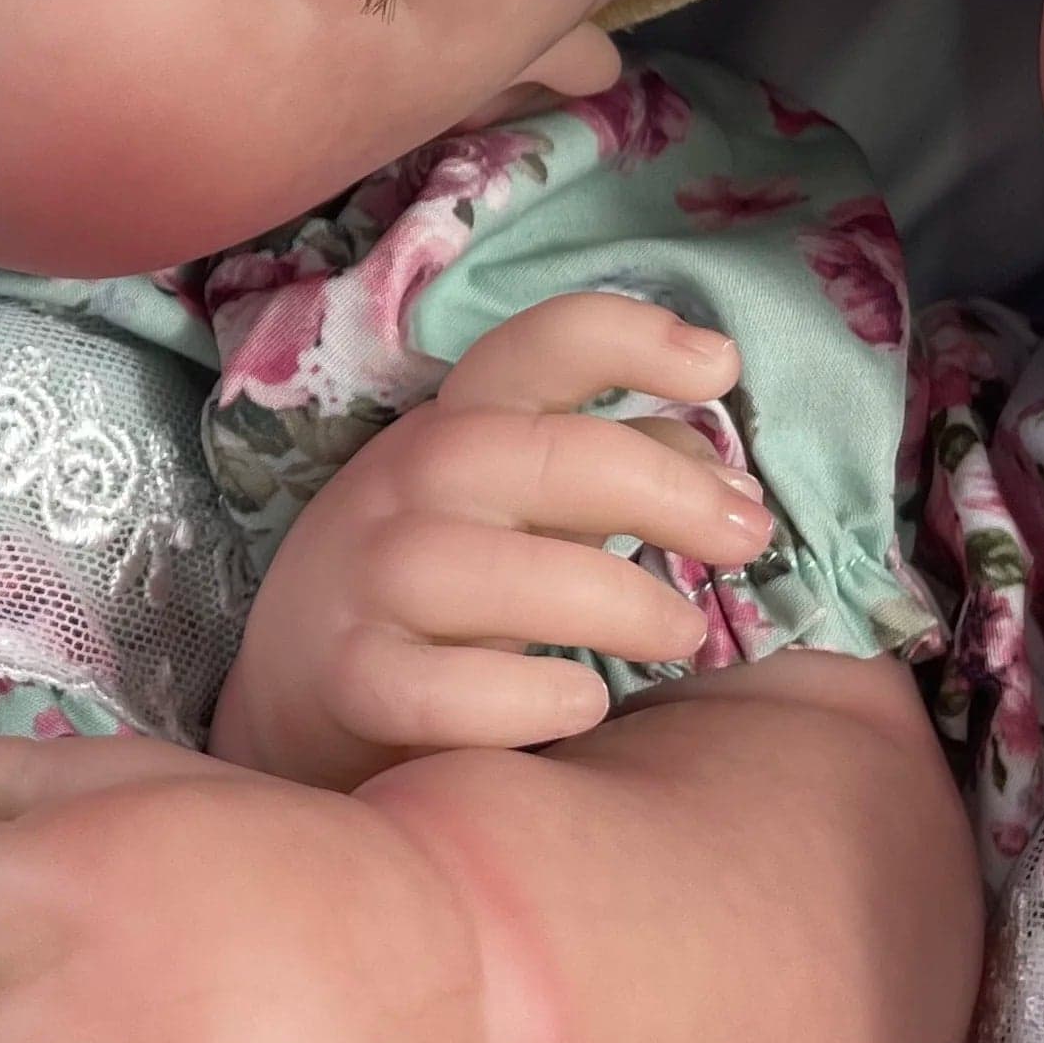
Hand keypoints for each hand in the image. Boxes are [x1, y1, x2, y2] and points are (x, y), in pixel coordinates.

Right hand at [210, 292, 774, 789]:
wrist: (296, 702)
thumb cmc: (443, 600)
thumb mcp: (517, 515)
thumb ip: (615, 482)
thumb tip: (728, 483)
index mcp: (452, 433)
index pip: (528, 350)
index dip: (626, 338)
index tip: (720, 366)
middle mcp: (399, 489)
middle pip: (514, 451)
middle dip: (653, 485)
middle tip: (747, 537)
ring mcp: (364, 584)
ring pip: (477, 570)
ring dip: (606, 596)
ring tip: (682, 634)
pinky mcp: (349, 684)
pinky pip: (432, 689)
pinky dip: (522, 696)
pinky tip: (583, 704)